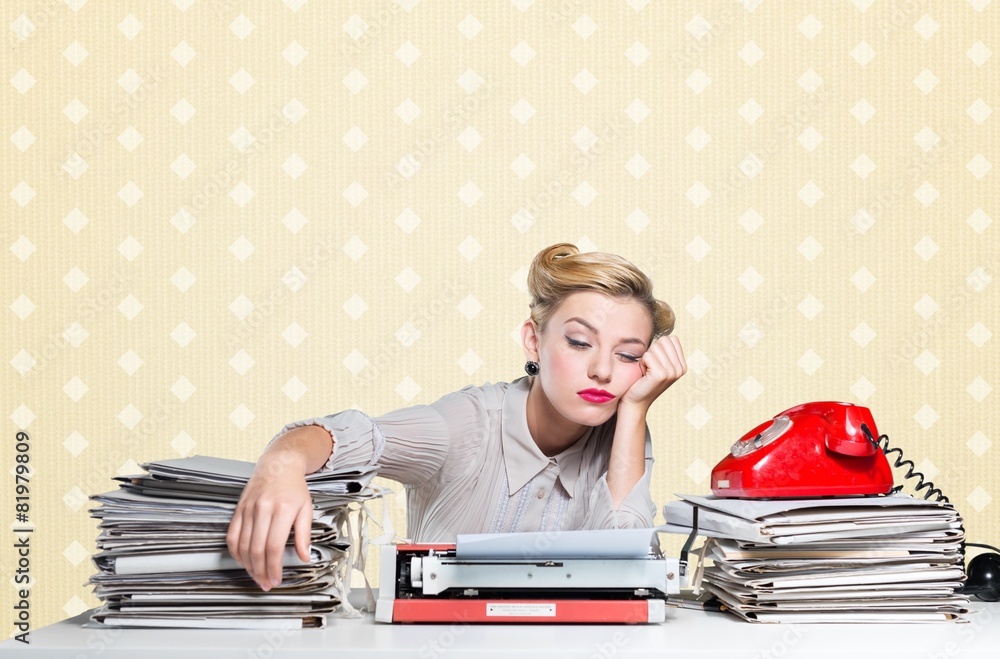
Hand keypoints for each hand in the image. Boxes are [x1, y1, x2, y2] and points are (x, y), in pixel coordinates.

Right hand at [226, 454, 312, 590]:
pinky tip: (243, 561)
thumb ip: (305, 534)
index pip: (274, 546)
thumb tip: (304, 557)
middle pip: (256, 549)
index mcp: (283, 510)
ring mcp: (248, 509)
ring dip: (248, 566)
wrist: (279, 465)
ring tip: (256, 576)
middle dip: (260, 571)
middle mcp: (263, 510)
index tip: (276, 579)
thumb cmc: (294, 487)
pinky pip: (232, 535)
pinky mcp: (238, 510)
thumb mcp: (306, 508)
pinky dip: (236, 552)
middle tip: (265, 583)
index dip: (274, 567)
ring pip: (242, 545)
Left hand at [620, 335, 686, 410]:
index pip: (671, 339)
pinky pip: (648, 355)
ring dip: (645, 358)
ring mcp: (672, 372)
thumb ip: (664, 350)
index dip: (658, 348)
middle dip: (651, 351)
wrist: (634, 402)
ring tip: (646, 372)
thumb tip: (666, 332)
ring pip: (655, 347)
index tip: (654, 363)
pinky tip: (643, 375)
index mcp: (682, 365)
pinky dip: (641, 363)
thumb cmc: (642, 380)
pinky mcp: (661, 375)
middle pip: (663, 341)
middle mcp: (680, 369)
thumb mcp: (658, 363)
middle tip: (648, 368)